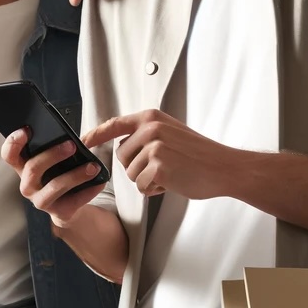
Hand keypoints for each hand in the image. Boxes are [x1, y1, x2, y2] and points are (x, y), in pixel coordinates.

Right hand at [0, 129, 106, 225]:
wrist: (70, 205)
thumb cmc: (61, 175)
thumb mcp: (59, 159)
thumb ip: (64, 144)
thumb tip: (85, 132)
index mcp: (24, 168)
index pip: (9, 154)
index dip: (13, 143)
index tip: (27, 130)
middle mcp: (28, 185)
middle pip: (33, 168)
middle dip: (52, 155)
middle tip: (71, 145)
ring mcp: (41, 200)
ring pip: (55, 186)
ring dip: (75, 175)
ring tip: (93, 166)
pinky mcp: (59, 212)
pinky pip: (74, 200)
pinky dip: (88, 190)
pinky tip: (99, 181)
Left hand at [82, 109, 240, 199]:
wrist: (224, 167)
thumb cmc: (200, 155)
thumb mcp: (171, 133)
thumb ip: (147, 135)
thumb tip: (123, 149)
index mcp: (152, 118)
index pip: (115, 124)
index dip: (95, 134)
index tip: (83, 142)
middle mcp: (150, 129)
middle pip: (122, 156)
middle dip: (137, 167)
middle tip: (164, 166)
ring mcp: (154, 147)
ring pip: (131, 174)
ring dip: (147, 180)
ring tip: (171, 173)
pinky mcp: (159, 167)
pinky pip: (142, 186)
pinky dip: (155, 190)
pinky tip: (173, 182)